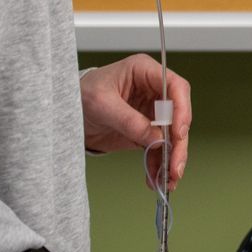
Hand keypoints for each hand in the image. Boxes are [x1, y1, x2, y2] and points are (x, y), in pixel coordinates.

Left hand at [81, 55, 190, 189]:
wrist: (69, 111)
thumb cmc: (82, 94)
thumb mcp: (101, 103)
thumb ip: (129, 120)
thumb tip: (156, 139)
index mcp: (145, 72)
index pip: (176, 87)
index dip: (182, 110)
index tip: (178, 132)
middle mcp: (154, 91)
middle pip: (179, 116)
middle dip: (179, 143)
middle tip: (175, 164)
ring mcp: (153, 112)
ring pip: (173, 136)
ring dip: (172, 158)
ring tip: (168, 179)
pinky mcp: (147, 131)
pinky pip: (159, 149)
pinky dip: (158, 165)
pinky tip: (155, 178)